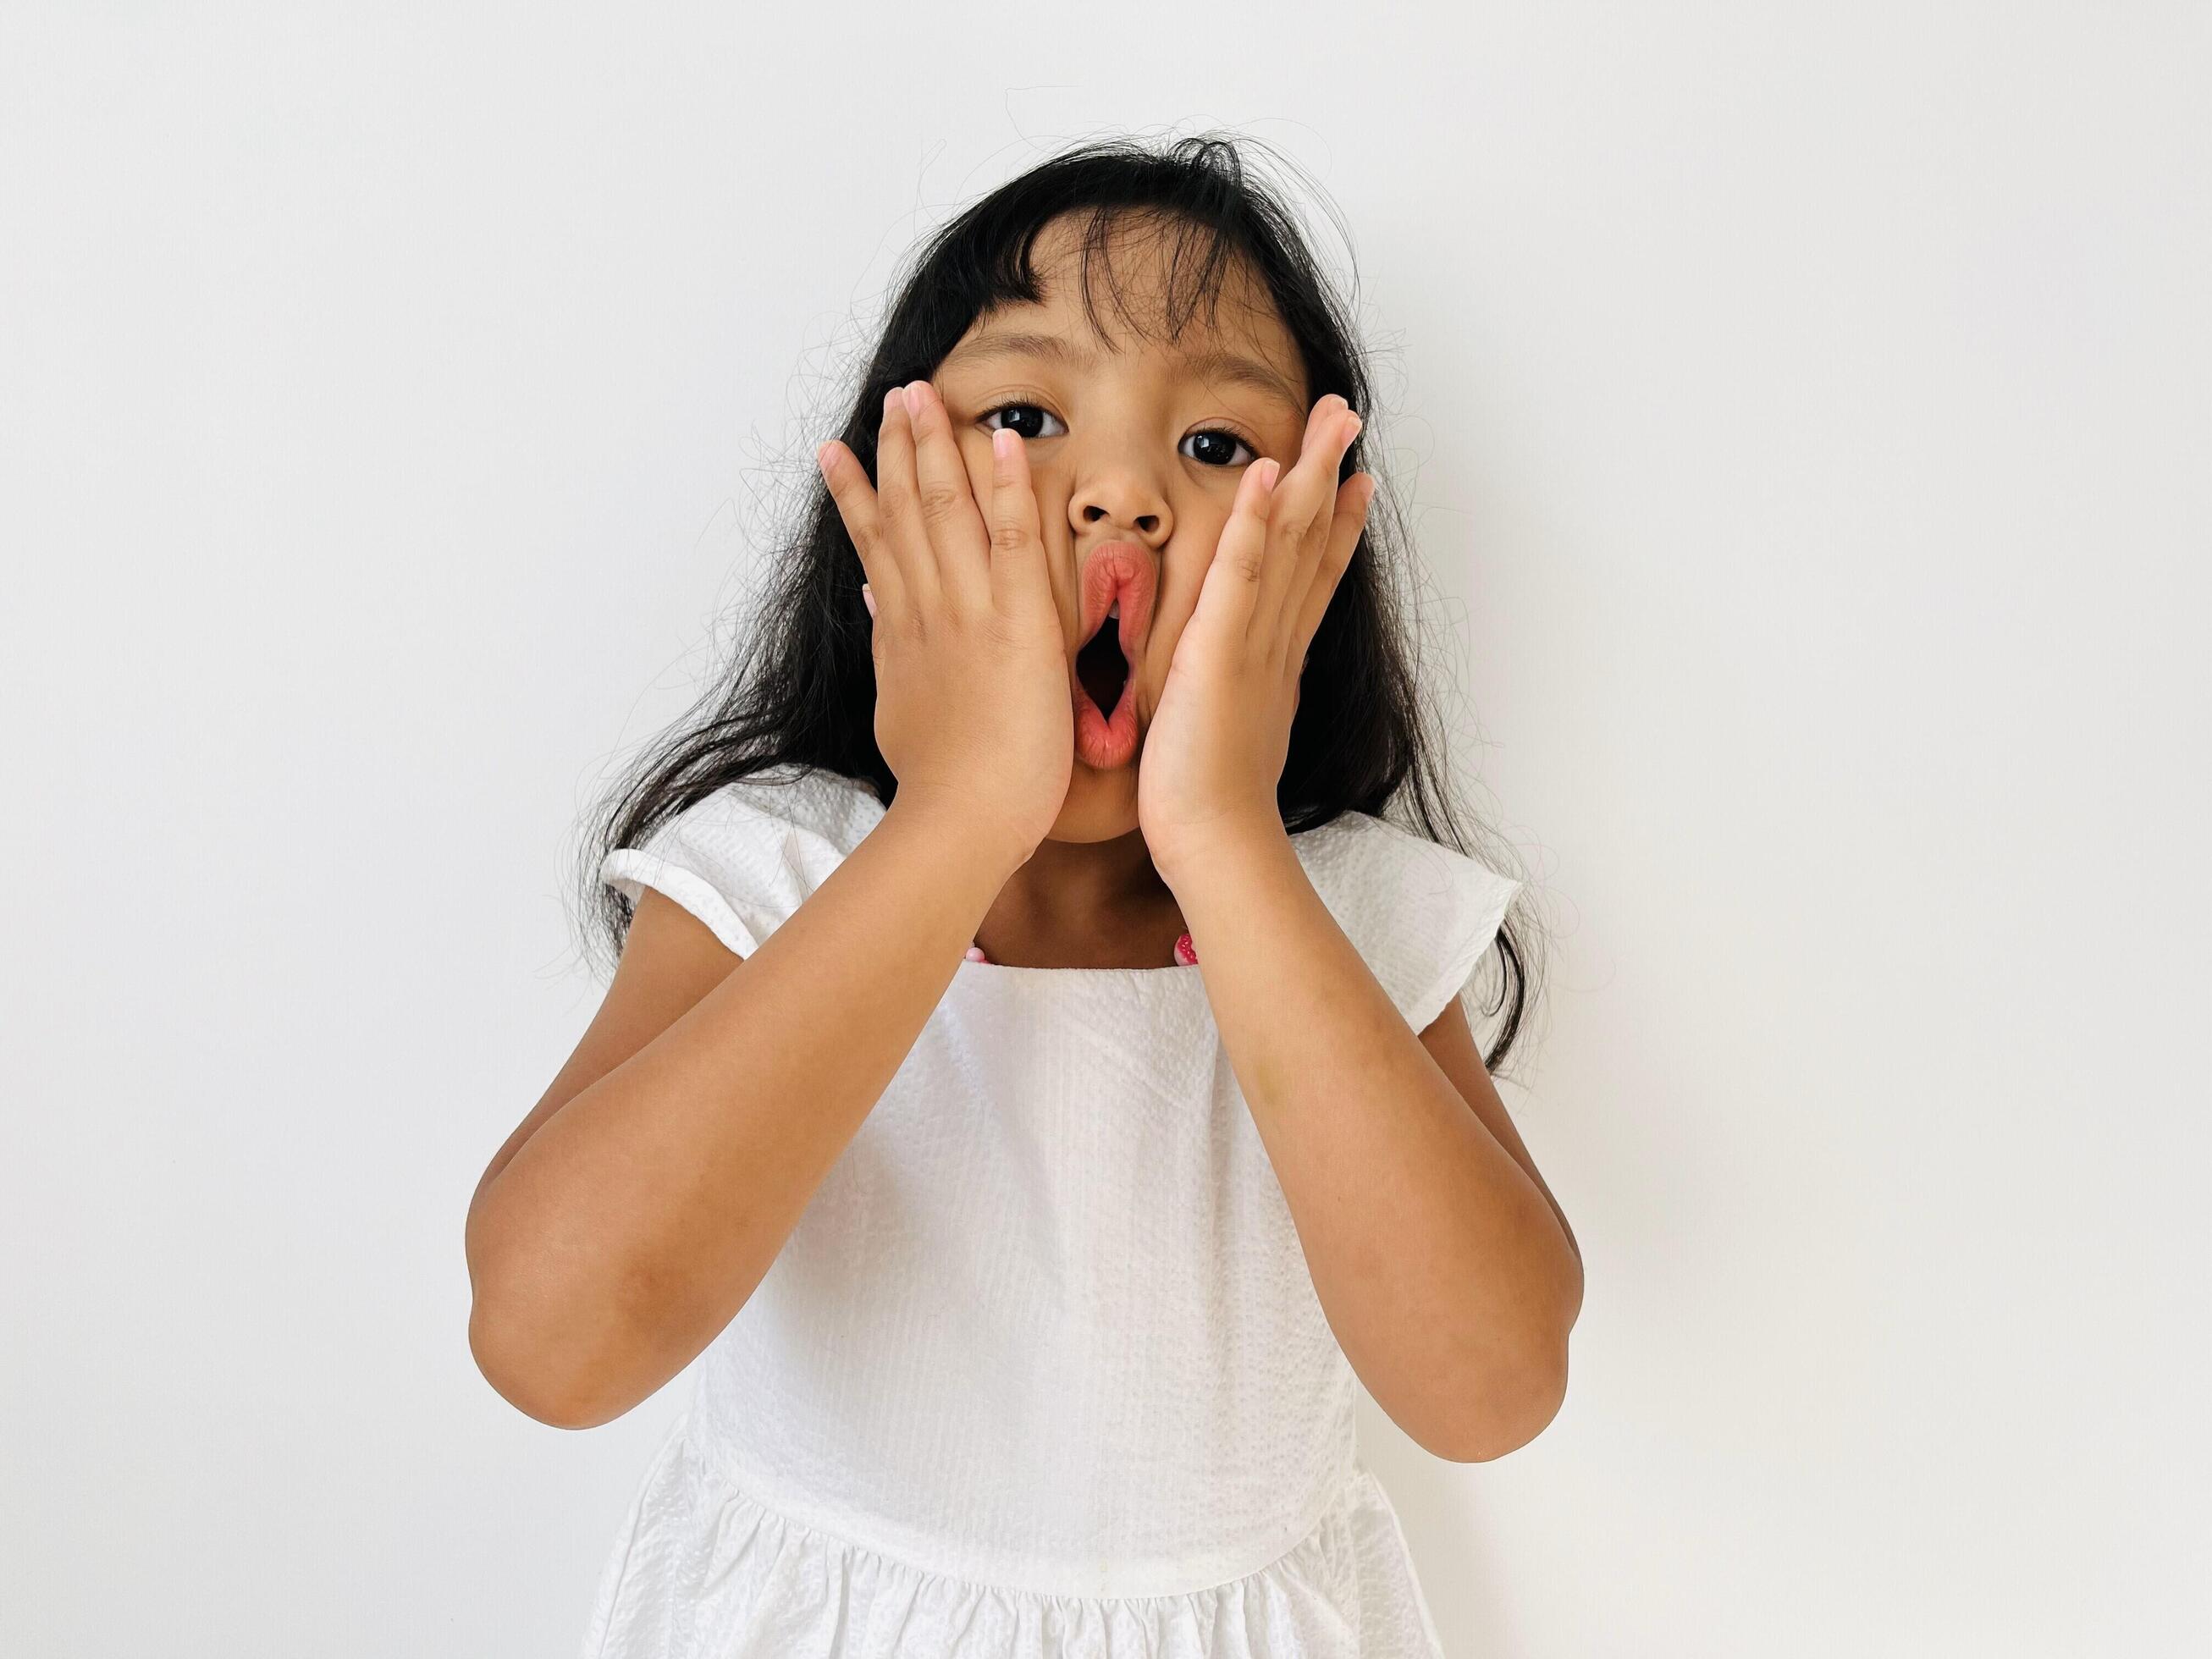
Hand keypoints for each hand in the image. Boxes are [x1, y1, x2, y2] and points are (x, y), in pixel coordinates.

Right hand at [818, 379, 1071, 864]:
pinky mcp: (1019, 622)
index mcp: (902, 633)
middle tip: (894, 394)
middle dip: (898, 448)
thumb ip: (890, 652)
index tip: (841, 451)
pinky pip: (1013, 538)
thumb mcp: (897, 710)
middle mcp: (927, 611)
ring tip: (923, 394)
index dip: (859, 493)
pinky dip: (1006, 486)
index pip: (877, 546)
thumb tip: (873, 607)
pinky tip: (1001, 439)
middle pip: (906, 512)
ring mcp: (969, 612)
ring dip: (935, 446)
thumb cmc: (942, 787)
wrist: (962, 820)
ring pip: (946, 510)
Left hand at [1138, 394, 1373, 885]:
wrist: (1217, 846)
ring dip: (1309, 474)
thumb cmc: (1209, 807)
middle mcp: (1277, 643)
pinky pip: (1241, 575)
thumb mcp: (1228, 735)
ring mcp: (1255, 643)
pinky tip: (1267, 473)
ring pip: (1290, 543)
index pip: (1311, 578)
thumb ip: (1233, 698)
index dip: (1335, 525)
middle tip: (1348, 416)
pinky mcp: (1222, 652)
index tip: (1354, 481)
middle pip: (1312, 542)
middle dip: (1331, 474)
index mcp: (1275, 661)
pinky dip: (1255, 523)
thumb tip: (1237, 692)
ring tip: (1330, 419)